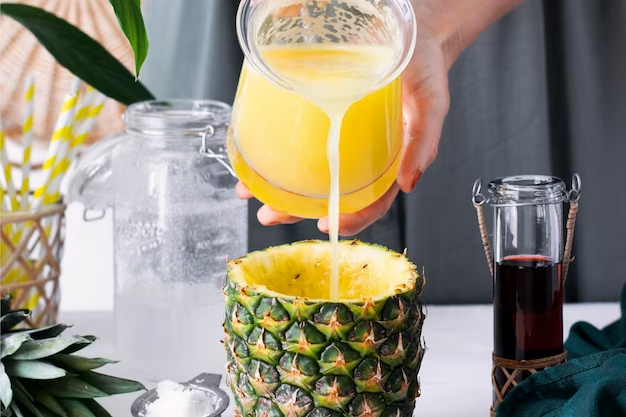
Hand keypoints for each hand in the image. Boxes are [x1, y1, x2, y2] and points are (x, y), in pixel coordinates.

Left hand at [236, 23, 451, 234]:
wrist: (411, 30)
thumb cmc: (426, 68)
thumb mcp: (432, 103)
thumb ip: (425, 142)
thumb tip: (410, 182)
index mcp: (389, 160)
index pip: (371, 201)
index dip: (350, 219)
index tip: (324, 225)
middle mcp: (361, 153)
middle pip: (328, 192)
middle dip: (297, 210)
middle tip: (270, 215)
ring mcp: (338, 134)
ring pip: (308, 170)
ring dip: (278, 185)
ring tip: (250, 191)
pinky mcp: (320, 110)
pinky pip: (298, 137)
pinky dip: (276, 148)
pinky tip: (253, 153)